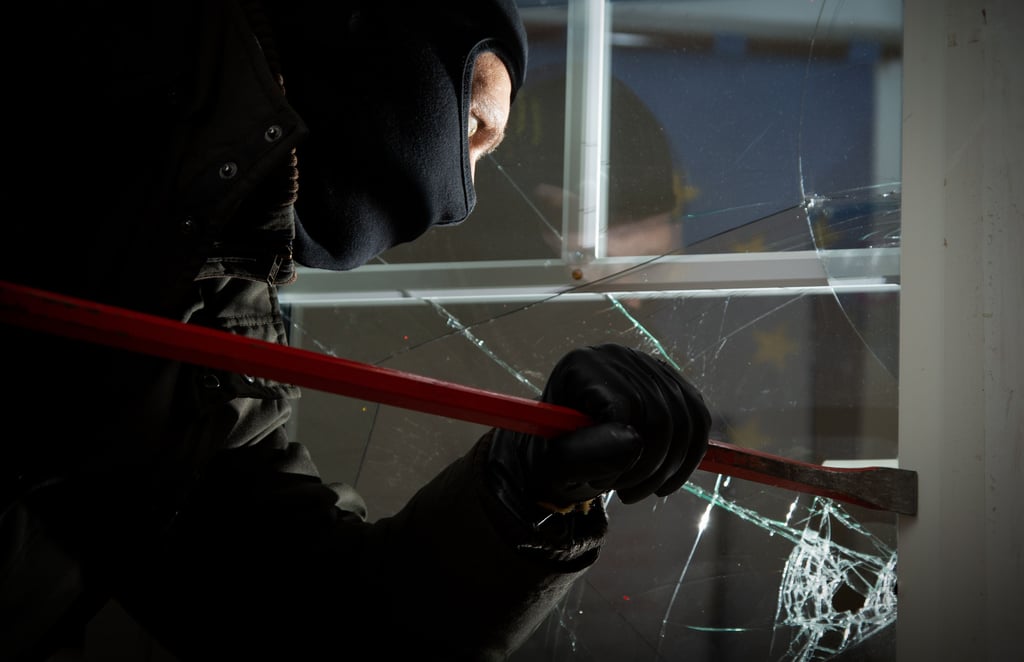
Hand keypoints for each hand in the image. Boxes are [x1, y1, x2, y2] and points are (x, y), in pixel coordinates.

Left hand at [487, 344, 710, 521]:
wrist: (561, 459)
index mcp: (582, 366)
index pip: (628, 408)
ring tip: (640, 487)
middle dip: (651, 467)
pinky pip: (699, 419)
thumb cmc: (554, 461)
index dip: (628, 455)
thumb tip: (634, 442)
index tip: (610, 485)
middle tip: (626, 493)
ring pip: (687, 420)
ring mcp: (647, 365)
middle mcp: (616, 356)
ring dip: (670, 467)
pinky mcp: (670, 382)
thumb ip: (587, 454)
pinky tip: (663, 478)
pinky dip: (688, 457)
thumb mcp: (558, 467)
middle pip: (662, 415)